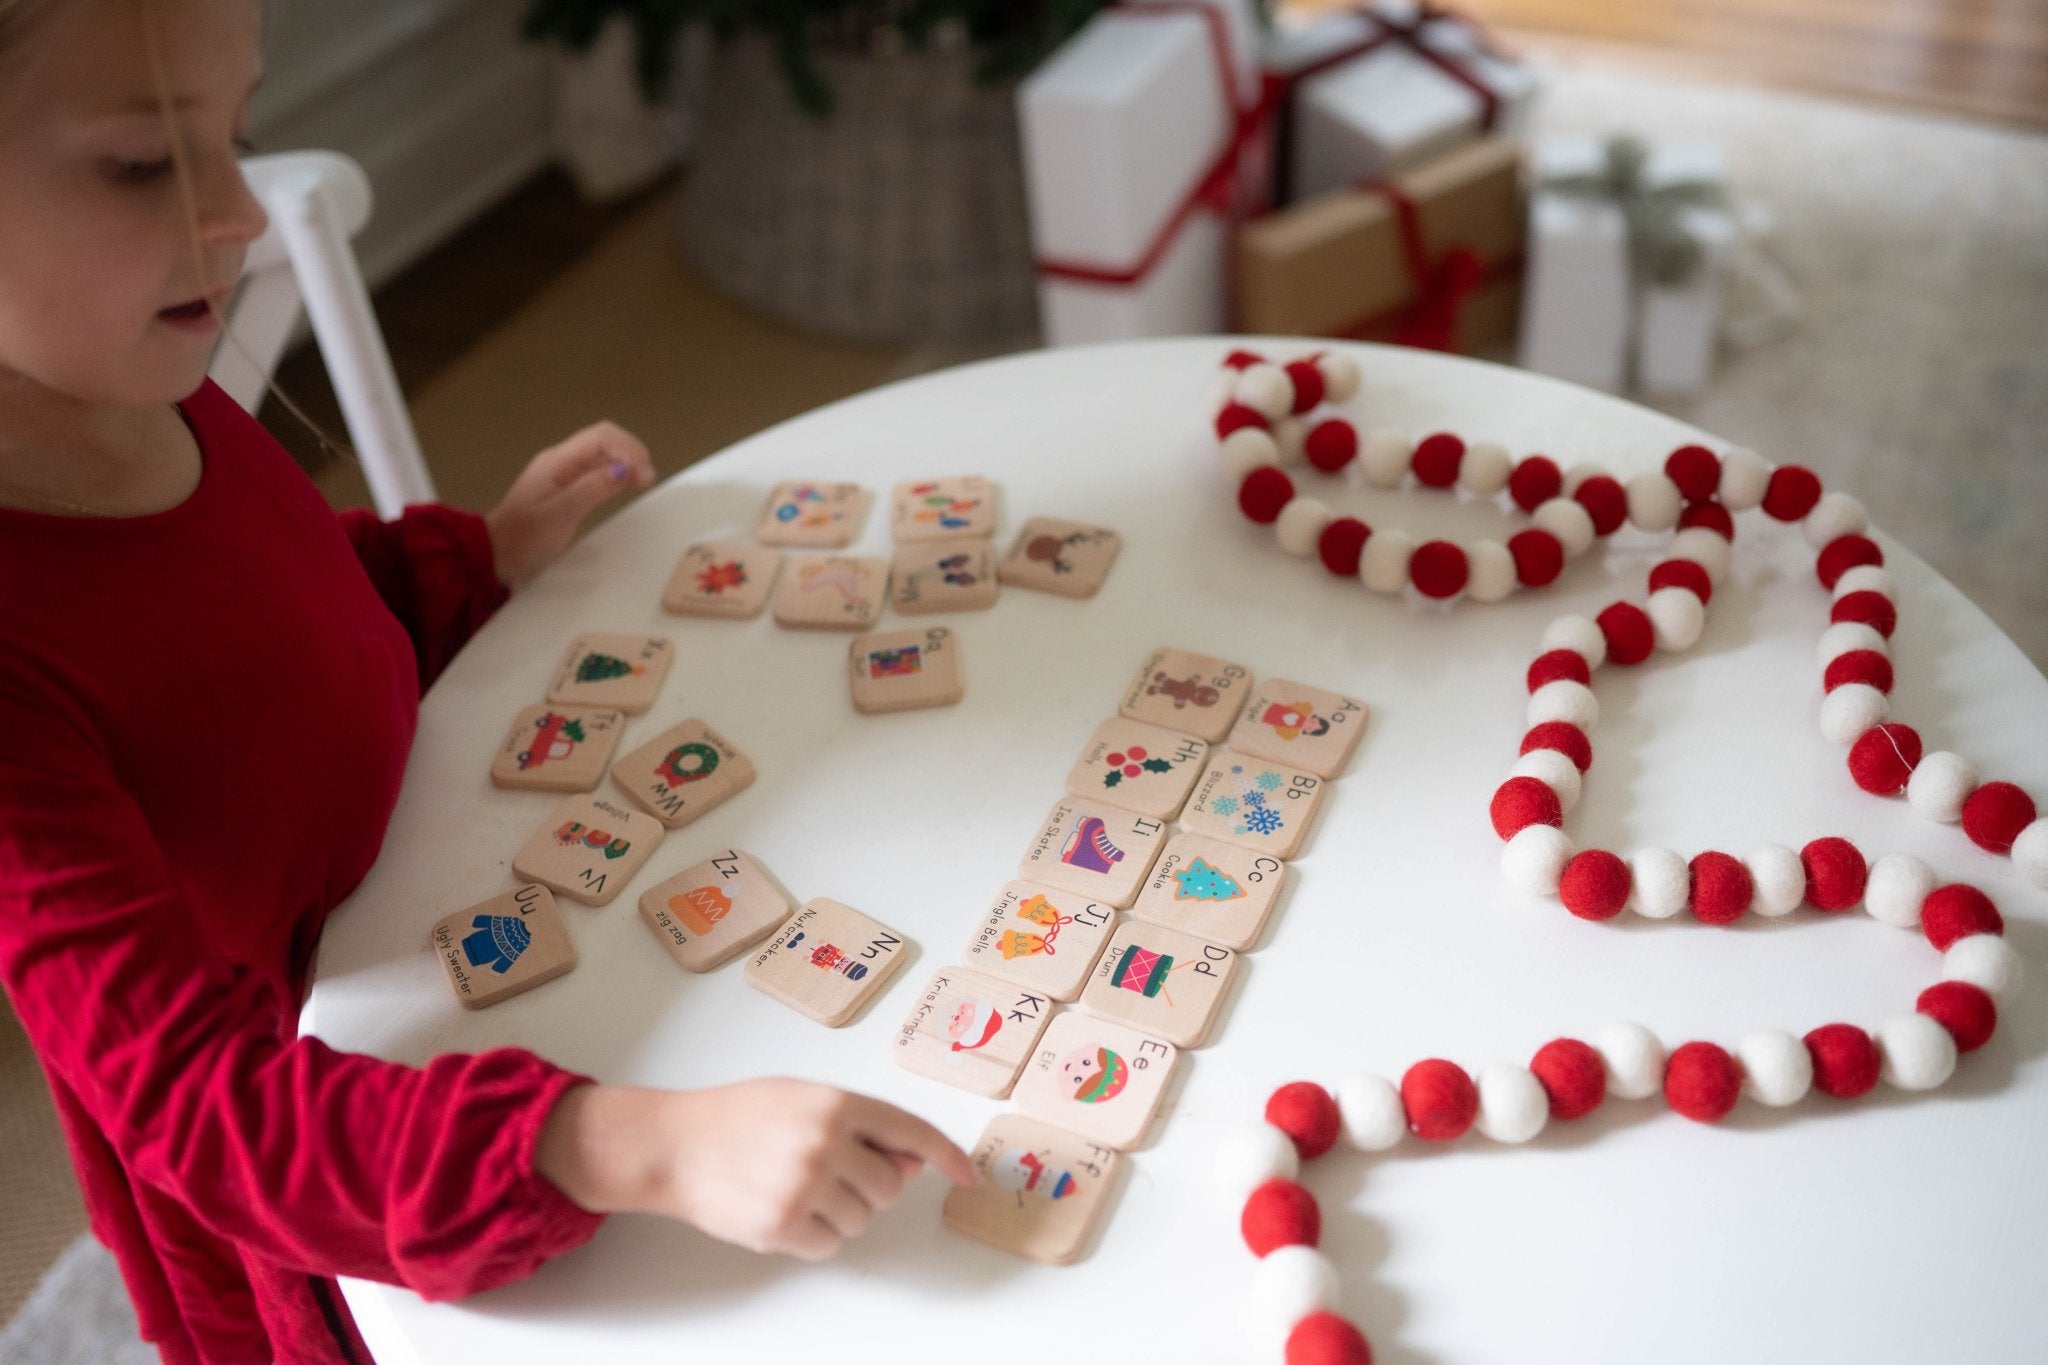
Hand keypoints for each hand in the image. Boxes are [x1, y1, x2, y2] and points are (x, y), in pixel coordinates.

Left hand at [484, 422, 655, 587]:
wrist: (498, 553)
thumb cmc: (525, 537)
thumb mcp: (561, 514)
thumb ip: (593, 489)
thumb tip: (625, 470)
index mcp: (558, 460)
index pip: (601, 437)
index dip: (628, 450)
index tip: (644, 476)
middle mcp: (562, 460)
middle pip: (605, 439)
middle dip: (631, 452)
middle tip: (647, 479)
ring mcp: (565, 472)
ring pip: (604, 453)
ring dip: (627, 461)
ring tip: (643, 481)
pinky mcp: (569, 486)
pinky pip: (598, 469)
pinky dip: (618, 472)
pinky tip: (627, 484)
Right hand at [535, 1080, 978, 1260]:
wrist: (674, 1145)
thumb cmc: (738, 1117)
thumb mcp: (803, 1099)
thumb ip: (858, 1125)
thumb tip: (911, 1161)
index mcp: (836, 1103)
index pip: (911, 1131)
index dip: (945, 1155)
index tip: (966, 1174)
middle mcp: (826, 1142)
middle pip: (889, 1187)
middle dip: (868, 1185)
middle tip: (827, 1171)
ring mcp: (805, 1185)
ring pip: (862, 1219)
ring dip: (838, 1211)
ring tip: (795, 1186)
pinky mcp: (782, 1223)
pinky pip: (830, 1244)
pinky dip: (814, 1236)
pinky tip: (783, 1210)